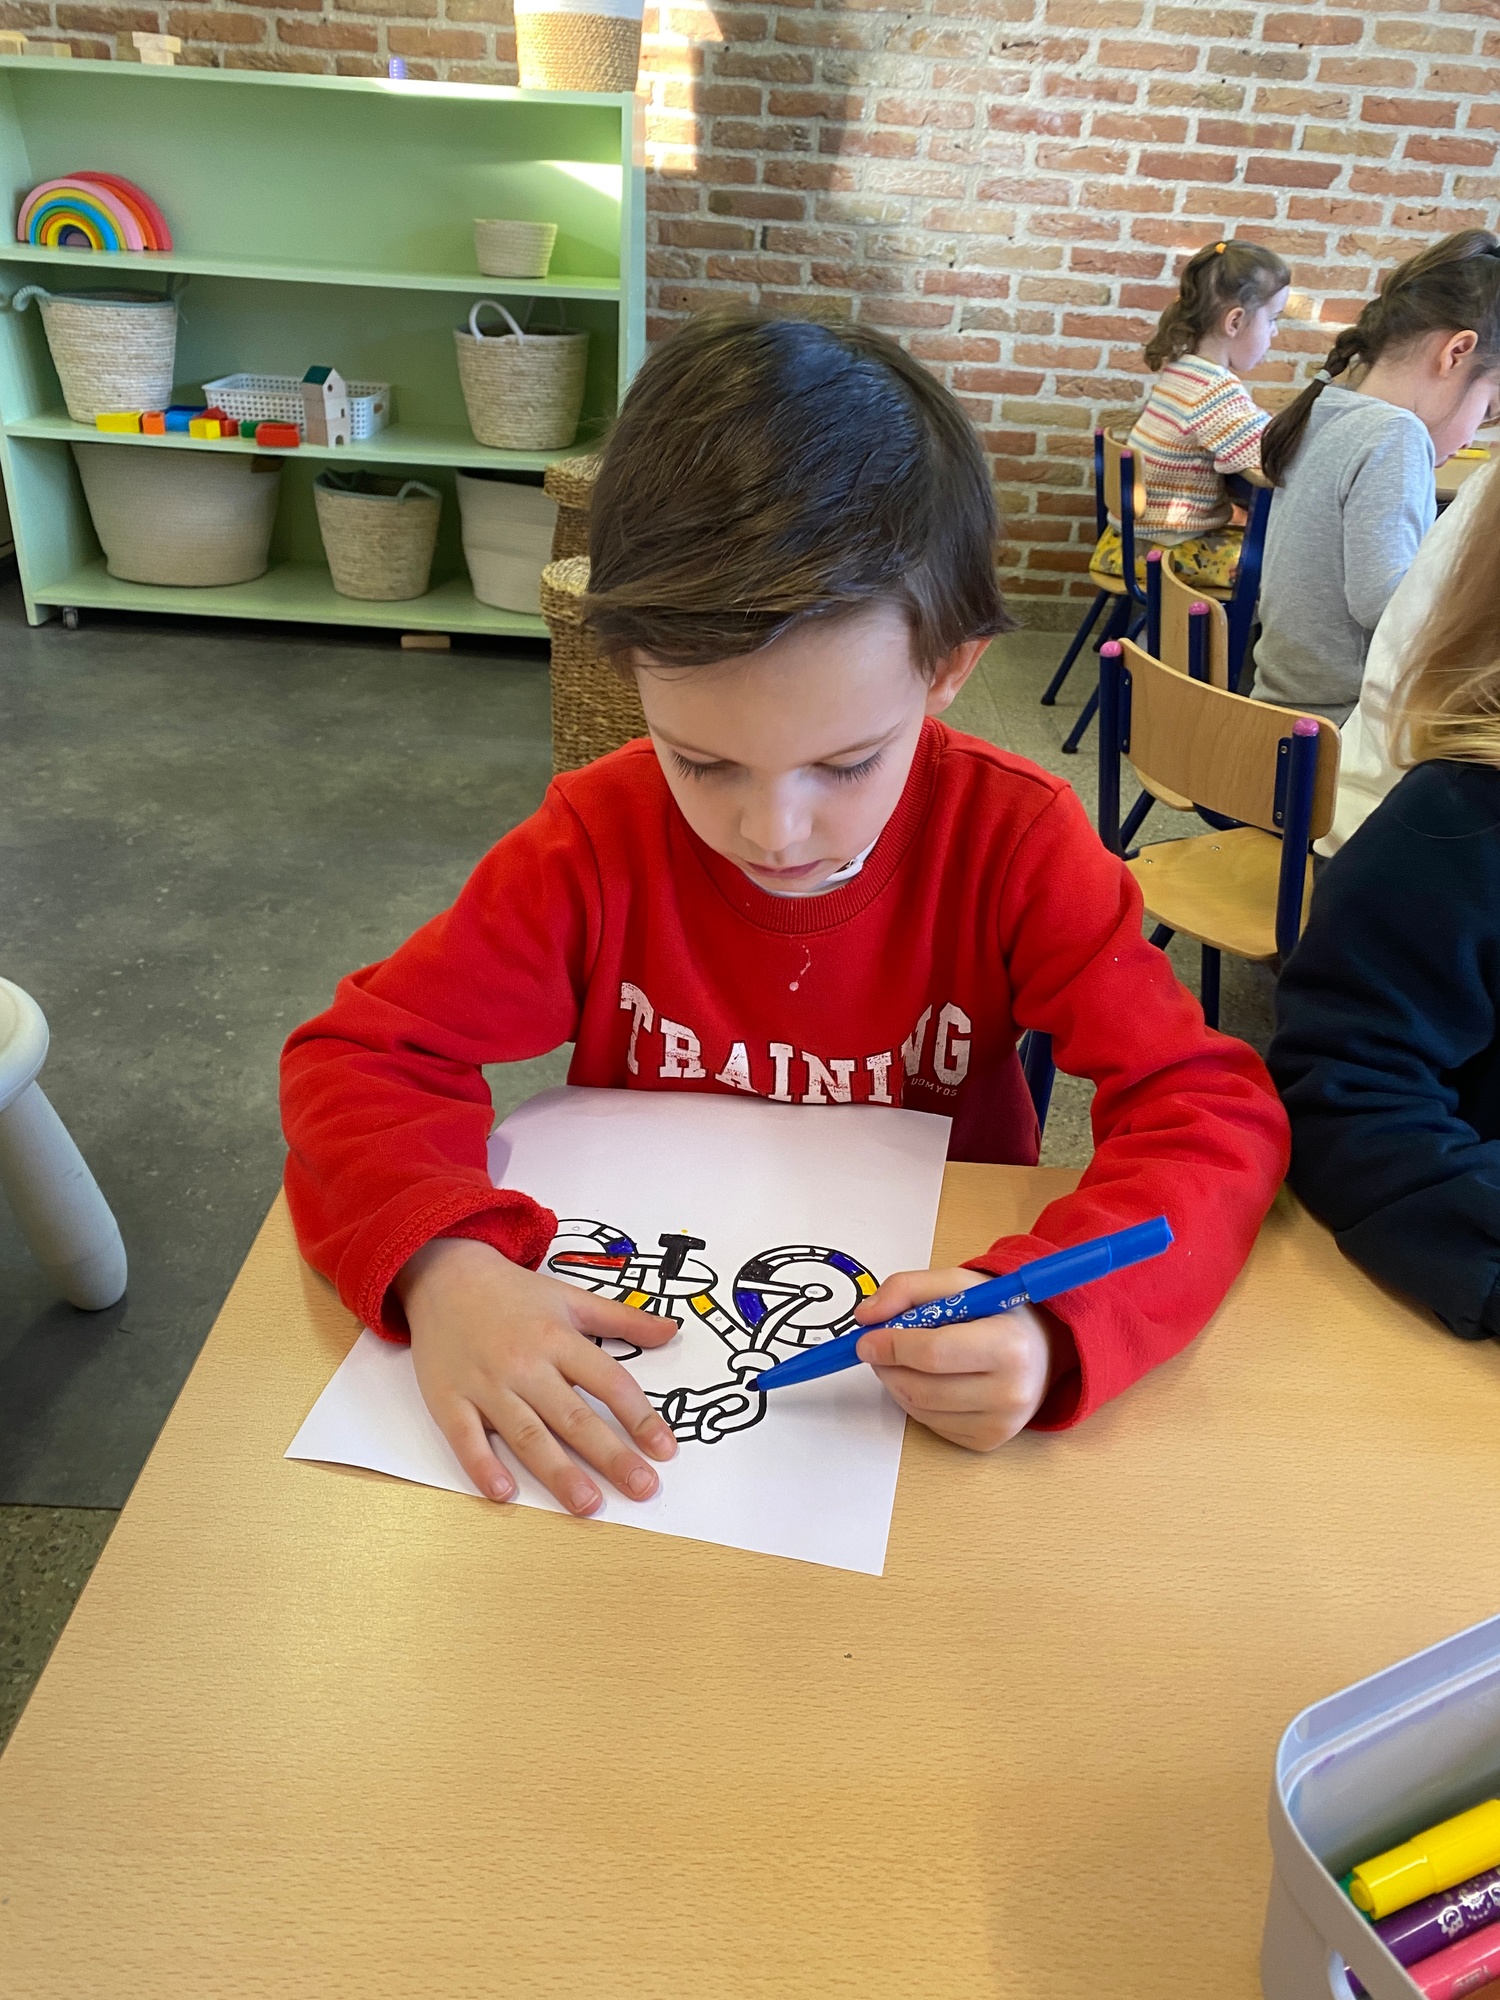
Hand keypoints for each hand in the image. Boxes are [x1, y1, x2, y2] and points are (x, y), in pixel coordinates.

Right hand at [395, 1238, 678, 1515]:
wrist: (444, 1276)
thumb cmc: (512, 1293)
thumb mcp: (571, 1298)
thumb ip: (622, 1319)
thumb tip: (671, 1332)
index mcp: (558, 1339)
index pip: (609, 1383)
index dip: (641, 1417)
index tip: (665, 1449)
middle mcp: (525, 1364)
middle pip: (574, 1417)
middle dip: (611, 1456)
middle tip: (642, 1488)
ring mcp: (485, 1385)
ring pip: (527, 1435)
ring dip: (559, 1472)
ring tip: (588, 1504)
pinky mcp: (449, 1400)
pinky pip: (466, 1439)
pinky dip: (483, 1467)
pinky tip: (504, 1493)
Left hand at [852, 1267, 1063, 1451]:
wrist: (1044, 1348)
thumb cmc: (1000, 1313)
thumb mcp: (959, 1284)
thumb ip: (908, 1289)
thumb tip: (866, 1316)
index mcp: (1009, 1346)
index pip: (933, 1353)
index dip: (891, 1346)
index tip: (865, 1339)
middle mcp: (1011, 1392)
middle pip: (921, 1387)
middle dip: (887, 1366)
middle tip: (877, 1347)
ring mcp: (1001, 1423)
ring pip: (919, 1409)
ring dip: (896, 1383)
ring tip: (903, 1359)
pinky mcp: (988, 1441)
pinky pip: (931, 1425)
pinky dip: (915, 1402)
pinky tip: (927, 1379)